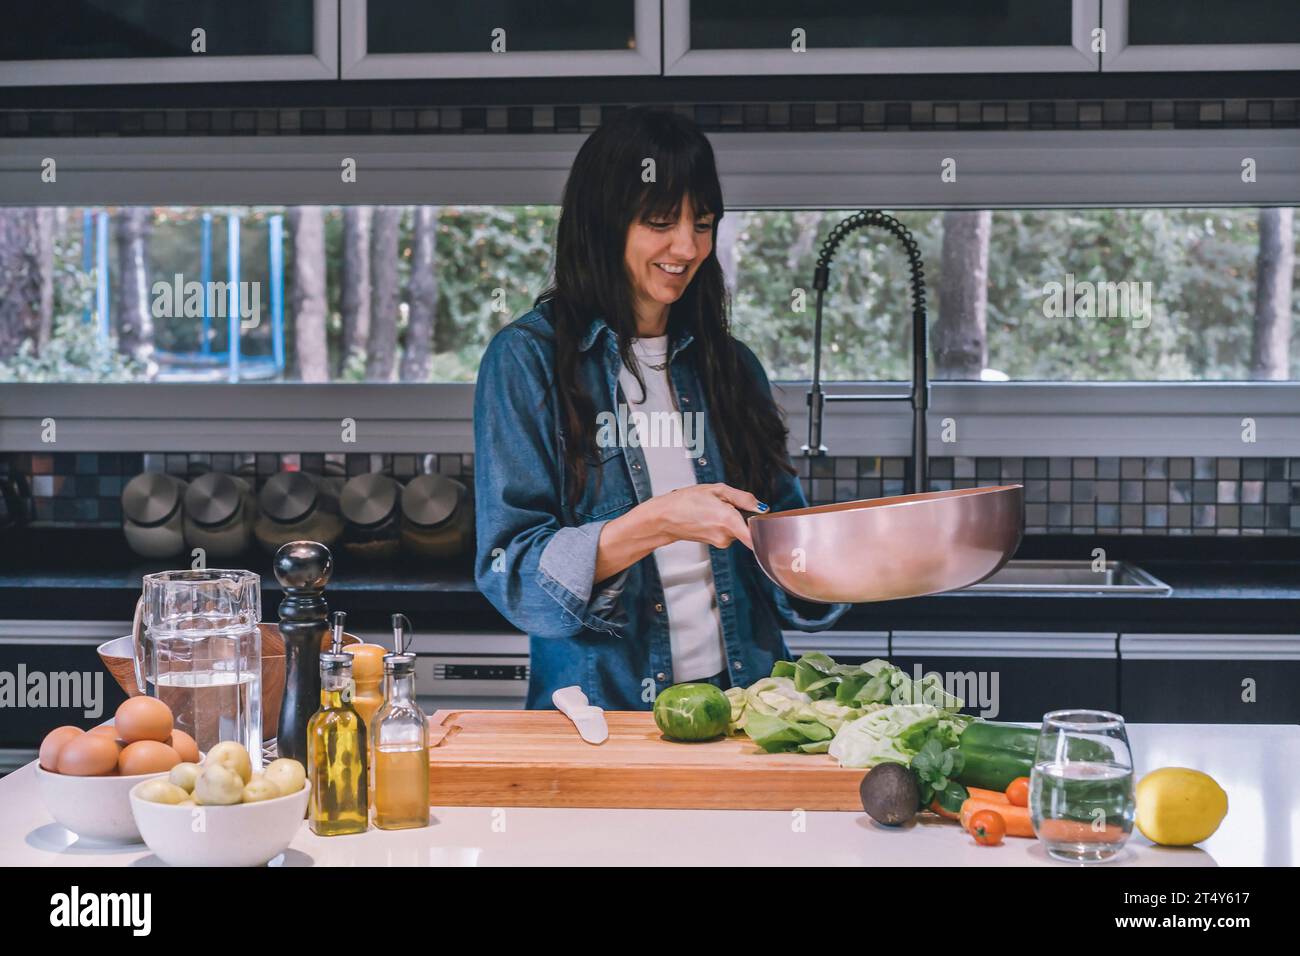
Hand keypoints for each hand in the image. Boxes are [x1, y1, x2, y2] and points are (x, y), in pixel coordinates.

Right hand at [650, 483, 766, 550]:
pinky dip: (726, 524)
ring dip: (733, 519)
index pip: (756, 536)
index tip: (767, 522)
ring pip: (739, 529)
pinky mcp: (717, 544)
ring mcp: (721, 542)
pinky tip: (711, 516)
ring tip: (715, 508)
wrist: (665, 518)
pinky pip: (730, 533)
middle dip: (744, 515)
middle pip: (749, 527)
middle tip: (730, 504)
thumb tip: (761, 507)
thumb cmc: (686, 501)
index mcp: (728, 520)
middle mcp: (726, 535)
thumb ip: (743, 498)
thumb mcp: (716, 490)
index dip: (765, 529)